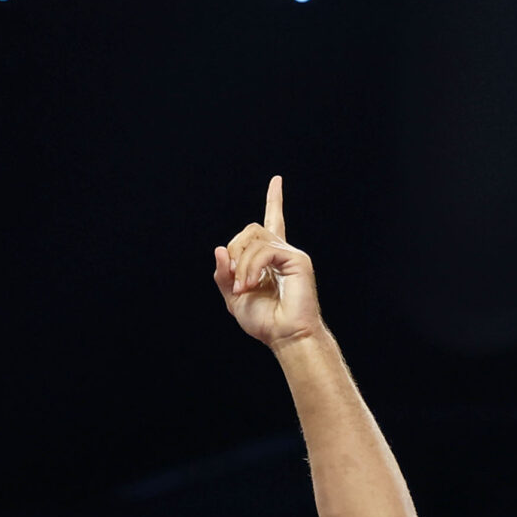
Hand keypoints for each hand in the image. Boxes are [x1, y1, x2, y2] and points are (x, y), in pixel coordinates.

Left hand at [213, 175, 324, 347]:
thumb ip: (224, 275)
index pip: (272, 222)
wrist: (285, 336)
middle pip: (251, 230)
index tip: (277, 180)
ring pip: (254, 240)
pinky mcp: (297, 259)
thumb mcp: (234, 298)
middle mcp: (282, 252)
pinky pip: (264, 251)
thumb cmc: (265, 321)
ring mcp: (290, 254)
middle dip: (235, 251)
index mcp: (269, 259)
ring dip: (241, 265)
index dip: (274, 201)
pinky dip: (251, 268)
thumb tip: (220, 249)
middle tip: (235, 281)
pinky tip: (250, 286)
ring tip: (243, 289)